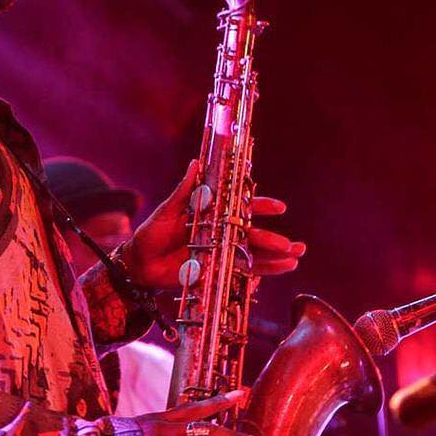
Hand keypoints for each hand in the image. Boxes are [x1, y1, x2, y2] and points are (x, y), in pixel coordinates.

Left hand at [123, 160, 305, 288]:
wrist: (138, 263)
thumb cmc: (151, 234)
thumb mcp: (167, 211)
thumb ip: (184, 191)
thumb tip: (196, 163)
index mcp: (211, 214)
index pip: (240, 208)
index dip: (260, 206)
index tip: (279, 208)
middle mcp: (219, 232)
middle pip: (252, 234)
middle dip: (273, 239)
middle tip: (293, 245)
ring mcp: (219, 252)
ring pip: (253, 254)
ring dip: (275, 257)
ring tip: (296, 258)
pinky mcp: (215, 270)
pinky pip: (242, 271)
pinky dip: (262, 271)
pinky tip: (281, 270)